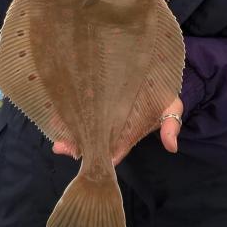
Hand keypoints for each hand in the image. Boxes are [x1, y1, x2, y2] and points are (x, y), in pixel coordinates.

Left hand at [52, 95, 183, 162]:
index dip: (103, 156)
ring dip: (68, 133)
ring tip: (56, 138)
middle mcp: (110, 125)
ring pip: (81, 126)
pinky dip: (64, 114)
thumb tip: (172, 147)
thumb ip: (171, 124)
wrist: (150, 65)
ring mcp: (98, 111)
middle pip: (92, 140)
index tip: (93, 160)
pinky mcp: (89, 96)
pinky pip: (75, 107)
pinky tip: (54, 118)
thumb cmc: (160, 90)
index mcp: (126, 132)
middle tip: (62, 148)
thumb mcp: (171, 106)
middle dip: (77, 146)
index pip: (114, 149)